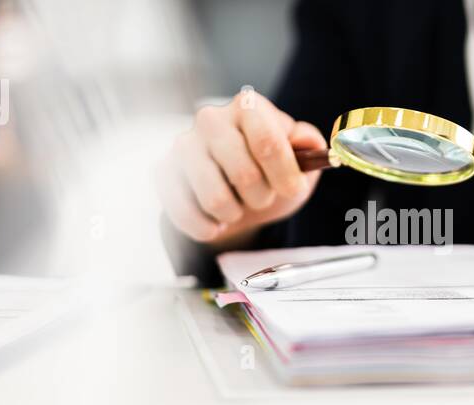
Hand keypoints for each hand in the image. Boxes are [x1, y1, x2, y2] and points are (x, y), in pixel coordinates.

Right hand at [158, 89, 326, 247]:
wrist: (237, 194)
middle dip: (261, 196)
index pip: (267, 142)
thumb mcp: (300, 159)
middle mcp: (211, 119)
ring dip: (234, 213)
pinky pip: (186, 213)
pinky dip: (208, 227)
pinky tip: (215, 221)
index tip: (292, 189)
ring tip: (238, 207)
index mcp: (248, 107)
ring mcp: (183, 145)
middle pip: (243, 173)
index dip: (285, 174)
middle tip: (262, 196)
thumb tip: (310, 143)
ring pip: (215, 198)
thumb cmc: (270, 171)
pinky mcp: (163, 172)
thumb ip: (309, 147)